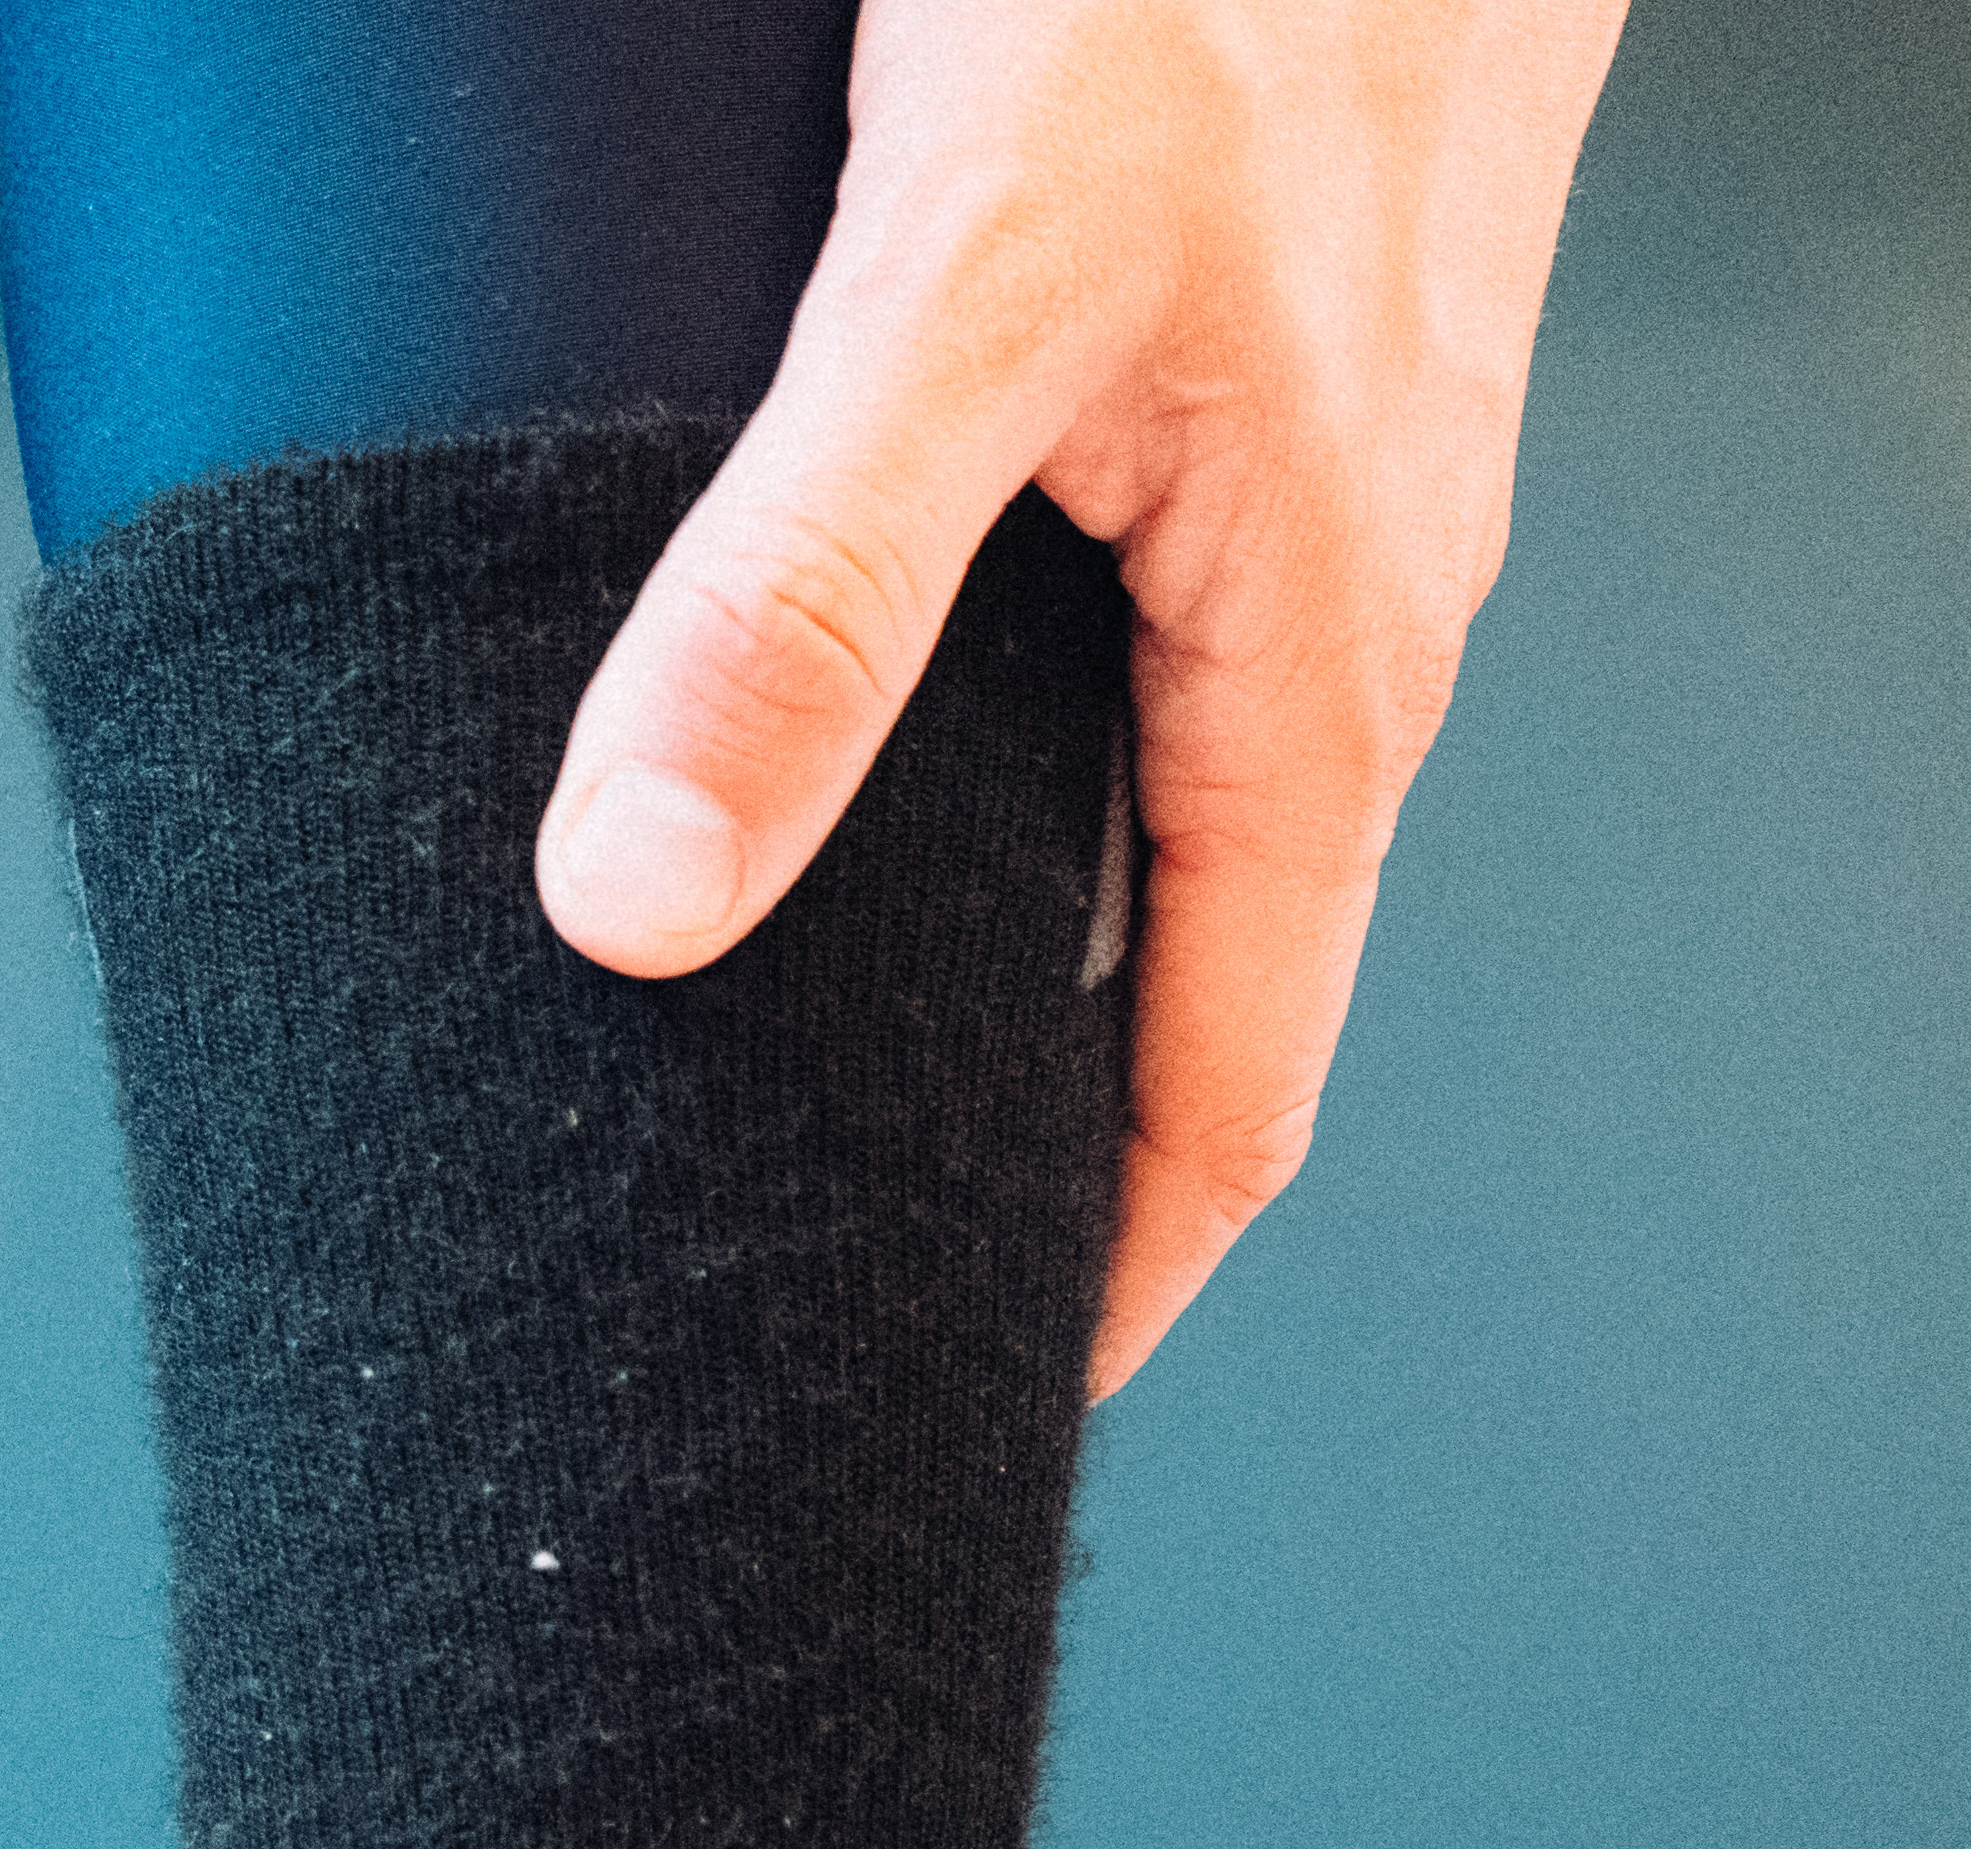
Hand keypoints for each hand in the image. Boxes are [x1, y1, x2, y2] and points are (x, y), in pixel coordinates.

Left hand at [534, 0, 1627, 1396]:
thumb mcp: (961, 289)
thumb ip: (797, 588)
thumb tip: (630, 906)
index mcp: (1323, 674)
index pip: (1223, 1103)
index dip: (1080, 1300)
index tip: (935, 1437)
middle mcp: (1340, 624)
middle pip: (1187, 990)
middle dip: (1013, 1163)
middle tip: (822, 1297)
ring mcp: (1302, 508)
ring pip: (1147, 818)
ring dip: (997, 960)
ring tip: (801, 1076)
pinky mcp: (1238, 391)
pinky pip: (1119, 657)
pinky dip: (992, 763)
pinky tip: (834, 744)